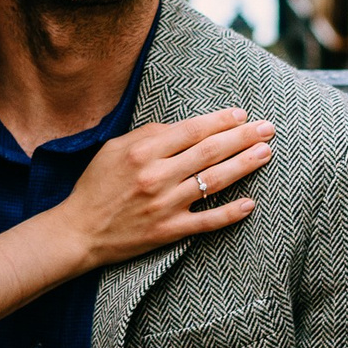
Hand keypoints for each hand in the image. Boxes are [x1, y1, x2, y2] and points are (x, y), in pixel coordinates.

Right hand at [53, 108, 269, 268]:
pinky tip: (251, 202)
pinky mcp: (169, 231)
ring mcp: (165, 205)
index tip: (241, 114)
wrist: (78, 232)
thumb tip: (184, 128)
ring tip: (266, 153)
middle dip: (243, 137)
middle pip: (210, 152)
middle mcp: (157, 176)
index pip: (192, 130)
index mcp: (142, 151)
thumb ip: (148, 135)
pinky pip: (207, 221)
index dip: (220, 121)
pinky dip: (230, 213)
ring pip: (214, 181)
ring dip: (244, 165)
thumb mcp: (114, 149)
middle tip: (268, 128)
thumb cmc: (96, 186)